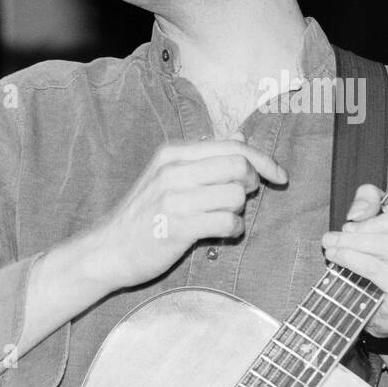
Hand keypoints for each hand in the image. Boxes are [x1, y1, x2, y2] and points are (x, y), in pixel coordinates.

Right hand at [83, 132, 286, 290]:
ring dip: (239, 211)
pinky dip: (233, 229)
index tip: (279, 176)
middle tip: (244, 198)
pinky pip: (226, 222)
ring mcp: (173, 199)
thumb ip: (205, 156)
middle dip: (253, 184)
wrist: (108, 250)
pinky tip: (221, 233)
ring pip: (236, 195)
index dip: (264, 160)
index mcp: (173, 153)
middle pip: (239, 166)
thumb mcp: (168, 175)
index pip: (233, 146)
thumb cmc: (144, 214)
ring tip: (222, 218)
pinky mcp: (176, 228)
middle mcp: (173, 171)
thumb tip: (241, 136)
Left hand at [321, 184, 387, 336]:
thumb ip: (370, 200)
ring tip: (332, 241)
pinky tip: (337, 256)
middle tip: (348, 228)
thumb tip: (359, 214)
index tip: (385, 208)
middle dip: (371, 222)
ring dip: (353, 242)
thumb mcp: (382, 218)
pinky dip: (352, 259)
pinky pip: (378, 269)